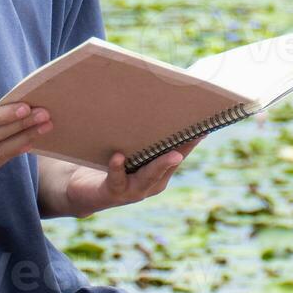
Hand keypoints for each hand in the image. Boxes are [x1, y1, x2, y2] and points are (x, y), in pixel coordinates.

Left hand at [63, 136, 204, 217]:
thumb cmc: (114, 164)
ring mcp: (134, 190)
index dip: (193, 141)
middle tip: (197, 136)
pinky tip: (118, 156)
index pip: (180, 153)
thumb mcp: (132, 150)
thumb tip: (157, 101)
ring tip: (171, 154)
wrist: (86, 191)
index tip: (206, 126)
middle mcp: (152, 183)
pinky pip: (117, 180)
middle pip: (169, 165)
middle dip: (183, 149)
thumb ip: (144, 137)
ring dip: (160, 165)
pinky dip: (118, 168)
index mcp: (161, 172)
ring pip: (149, 176)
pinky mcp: (113, 192)